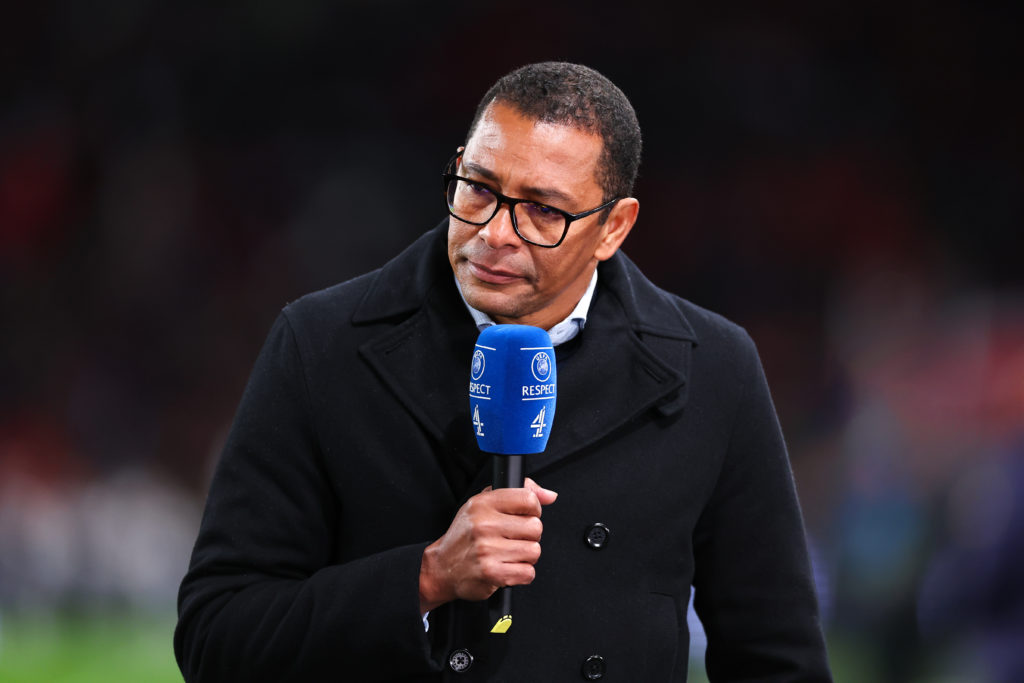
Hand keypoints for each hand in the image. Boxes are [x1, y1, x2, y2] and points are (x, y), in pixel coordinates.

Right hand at [418, 478, 557, 613]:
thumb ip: (518, 494)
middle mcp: (484, 525)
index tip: (526, 515)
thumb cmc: (466, 535)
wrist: (442, 567)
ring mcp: (487, 550)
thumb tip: (550, 495)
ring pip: (534, 551)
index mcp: (483, 504)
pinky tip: (507, 568)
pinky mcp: (492, 573)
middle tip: (513, 539)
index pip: (528, 499)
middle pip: (535, 527)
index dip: (534, 509)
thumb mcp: (483, 505)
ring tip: (508, 554)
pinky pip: (528, 573)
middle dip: (529, 536)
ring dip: (525, 556)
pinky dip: (521, 573)